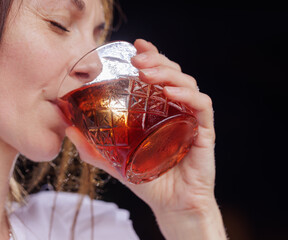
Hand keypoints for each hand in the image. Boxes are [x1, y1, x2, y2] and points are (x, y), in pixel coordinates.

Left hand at [66, 39, 224, 238]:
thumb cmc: (149, 180)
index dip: (152, 56)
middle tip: (137, 59)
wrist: (172, 204)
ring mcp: (192, 118)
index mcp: (161, 110)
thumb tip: (68, 129)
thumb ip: (94, 148)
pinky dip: (190, 96)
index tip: (136, 46)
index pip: (160, 75)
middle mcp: (178, 109)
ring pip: (189, 84)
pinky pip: (202, 106)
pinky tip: (172, 92)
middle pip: (174, 74)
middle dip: (157, 61)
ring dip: (170, 74)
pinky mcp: (204, 131)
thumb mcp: (117, 161)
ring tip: (148, 73)